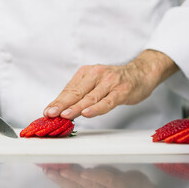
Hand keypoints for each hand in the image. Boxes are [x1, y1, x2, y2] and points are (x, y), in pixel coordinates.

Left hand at [44, 50, 177, 119]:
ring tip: (65, 115)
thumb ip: (80, 94)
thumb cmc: (115, 81)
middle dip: (62, 104)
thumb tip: (61, 108)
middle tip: (50, 113)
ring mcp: (109, 83)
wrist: (141, 73)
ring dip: (76, 107)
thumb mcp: (95, 83)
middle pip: (76, 92)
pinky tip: (87, 113)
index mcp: (87, 73)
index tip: (47, 111)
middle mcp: (96, 75)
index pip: (69, 89)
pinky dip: (97, 107)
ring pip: (90, 97)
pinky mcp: (121, 91)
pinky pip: (108, 101)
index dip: (57, 101)